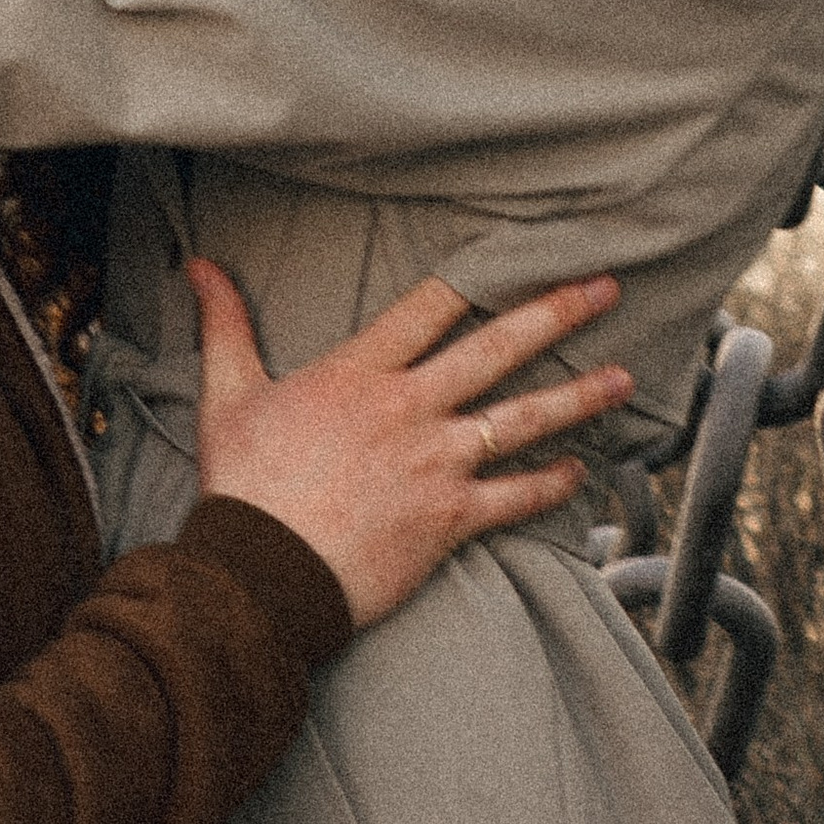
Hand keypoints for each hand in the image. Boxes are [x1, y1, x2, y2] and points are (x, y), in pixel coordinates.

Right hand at [189, 260, 634, 632]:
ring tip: (625, 379)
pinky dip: (553, 485)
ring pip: (525, 419)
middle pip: (499, 347)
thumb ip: (225, 324)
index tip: (526, 247)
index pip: (431, 305)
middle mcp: (410, 407)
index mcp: (361, 371)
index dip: (480, 273)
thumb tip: (199, 266)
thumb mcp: (227, 394)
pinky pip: (516, 497)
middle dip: (558, 313)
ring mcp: (436, 462)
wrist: (258, 576)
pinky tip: (581, 473)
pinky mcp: (450, 519)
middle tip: (608, 289)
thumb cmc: (243, 485)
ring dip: (580, 396)